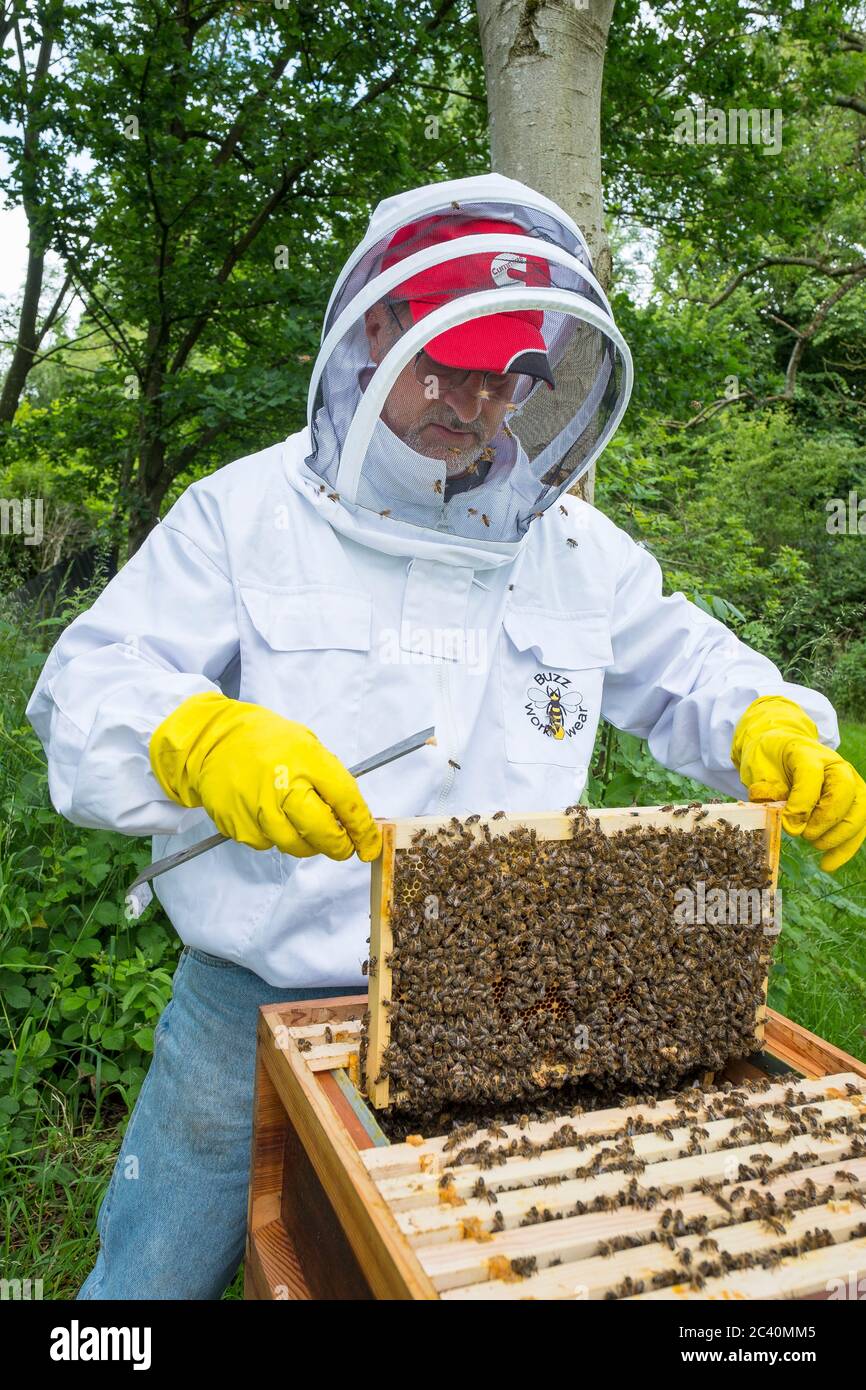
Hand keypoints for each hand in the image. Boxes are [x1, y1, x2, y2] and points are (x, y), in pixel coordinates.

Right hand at [149, 691, 381, 860]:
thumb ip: (329, 778)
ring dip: (308, 844)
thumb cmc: (263, 740)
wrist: (210, 741)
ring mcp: (258, 809)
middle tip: (343, 846)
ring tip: (303, 825)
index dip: (363, 831)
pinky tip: (270, 815)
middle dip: (339, 847)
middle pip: (323, 834)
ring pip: (296, 846)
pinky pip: (268, 843)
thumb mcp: (306, 744)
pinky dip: (276, 836)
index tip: (370, 845)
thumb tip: (352, 815)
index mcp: (307, 761)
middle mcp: (283, 787)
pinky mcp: (239, 826)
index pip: (347, 804)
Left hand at [731, 695, 865, 872]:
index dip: (802, 802)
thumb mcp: (759, 769)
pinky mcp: (854, 802)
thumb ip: (767, 790)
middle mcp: (835, 766)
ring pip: (859, 812)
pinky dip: (844, 848)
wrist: (783, 751)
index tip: (788, 824)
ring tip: (814, 846)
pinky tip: (828, 864)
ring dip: (838, 836)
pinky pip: (858, 827)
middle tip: (804, 835)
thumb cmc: (771, 760)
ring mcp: (850, 783)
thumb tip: (783, 818)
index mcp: (807, 753)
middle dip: (824, 820)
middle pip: (844, 792)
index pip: (811, 775)